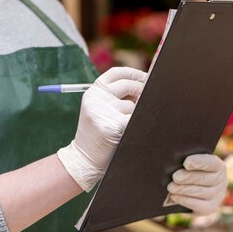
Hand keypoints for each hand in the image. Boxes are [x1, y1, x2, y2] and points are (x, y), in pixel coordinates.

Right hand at [57, 67, 145, 190]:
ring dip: (137, 113)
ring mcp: (104, 111)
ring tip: (127, 125)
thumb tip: (145, 83)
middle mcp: (96, 98)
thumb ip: (116, 95)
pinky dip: (137, 124)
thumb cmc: (98, 132)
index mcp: (93, 91)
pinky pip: (135, 119)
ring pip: (134, 105)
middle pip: (128, 85)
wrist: (84, 158)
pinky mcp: (113, 126)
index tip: (146, 77)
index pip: (117, 73)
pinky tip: (132, 130)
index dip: (134, 74)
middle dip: (142, 90)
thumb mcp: (99, 108)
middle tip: (148, 98)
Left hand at [167, 154, 227, 214]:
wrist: (197, 190)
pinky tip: (174, 196)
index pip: (211, 163)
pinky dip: (184, 200)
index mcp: (218, 166)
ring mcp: (217, 196)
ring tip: (171, 187)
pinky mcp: (210, 208)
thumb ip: (188, 162)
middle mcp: (221, 181)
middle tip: (175, 177)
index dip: (199, 162)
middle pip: (203, 178)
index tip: (186, 162)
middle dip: (188, 177)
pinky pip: (198, 205)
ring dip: (183, 189)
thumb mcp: (193, 164)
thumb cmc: (192, 172)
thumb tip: (176, 162)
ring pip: (200, 192)